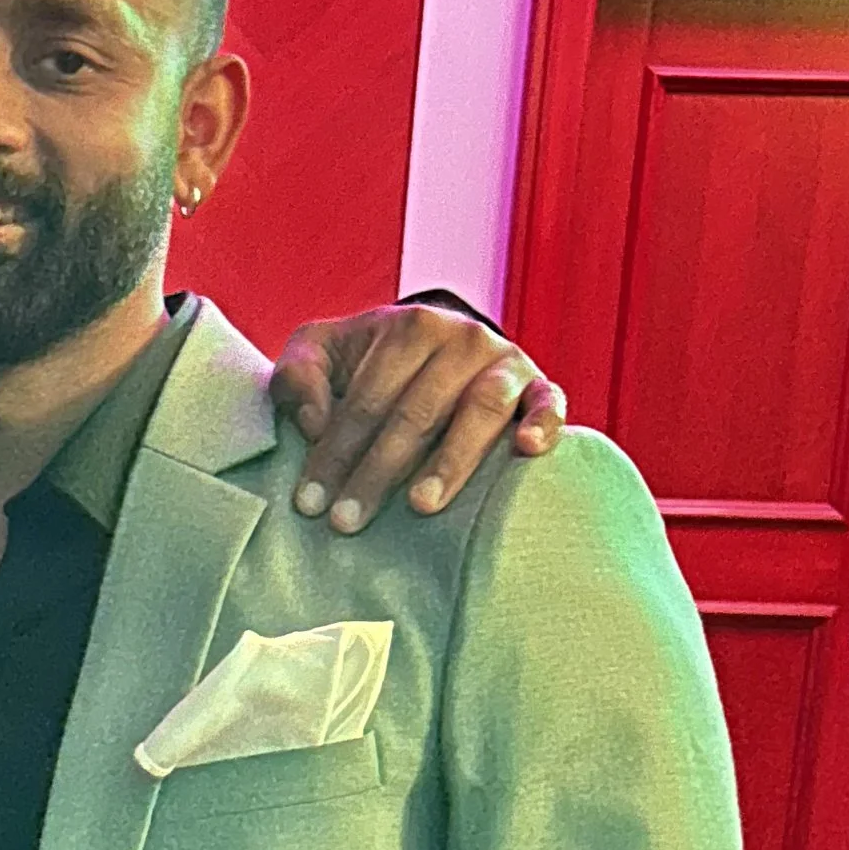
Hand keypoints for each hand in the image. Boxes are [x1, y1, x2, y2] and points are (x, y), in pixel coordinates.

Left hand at [270, 304, 565, 530]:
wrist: (435, 347)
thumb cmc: (369, 361)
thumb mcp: (323, 353)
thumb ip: (299, 376)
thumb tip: (315, 422)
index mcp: (409, 328)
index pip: (366, 400)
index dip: (334, 452)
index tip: (309, 503)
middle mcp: (461, 338)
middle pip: (416, 413)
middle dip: (377, 471)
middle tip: (347, 521)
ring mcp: (505, 362)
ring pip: (478, 412)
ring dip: (450, 461)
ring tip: (420, 505)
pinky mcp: (539, 386)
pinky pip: (549, 404)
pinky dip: (543, 423)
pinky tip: (524, 450)